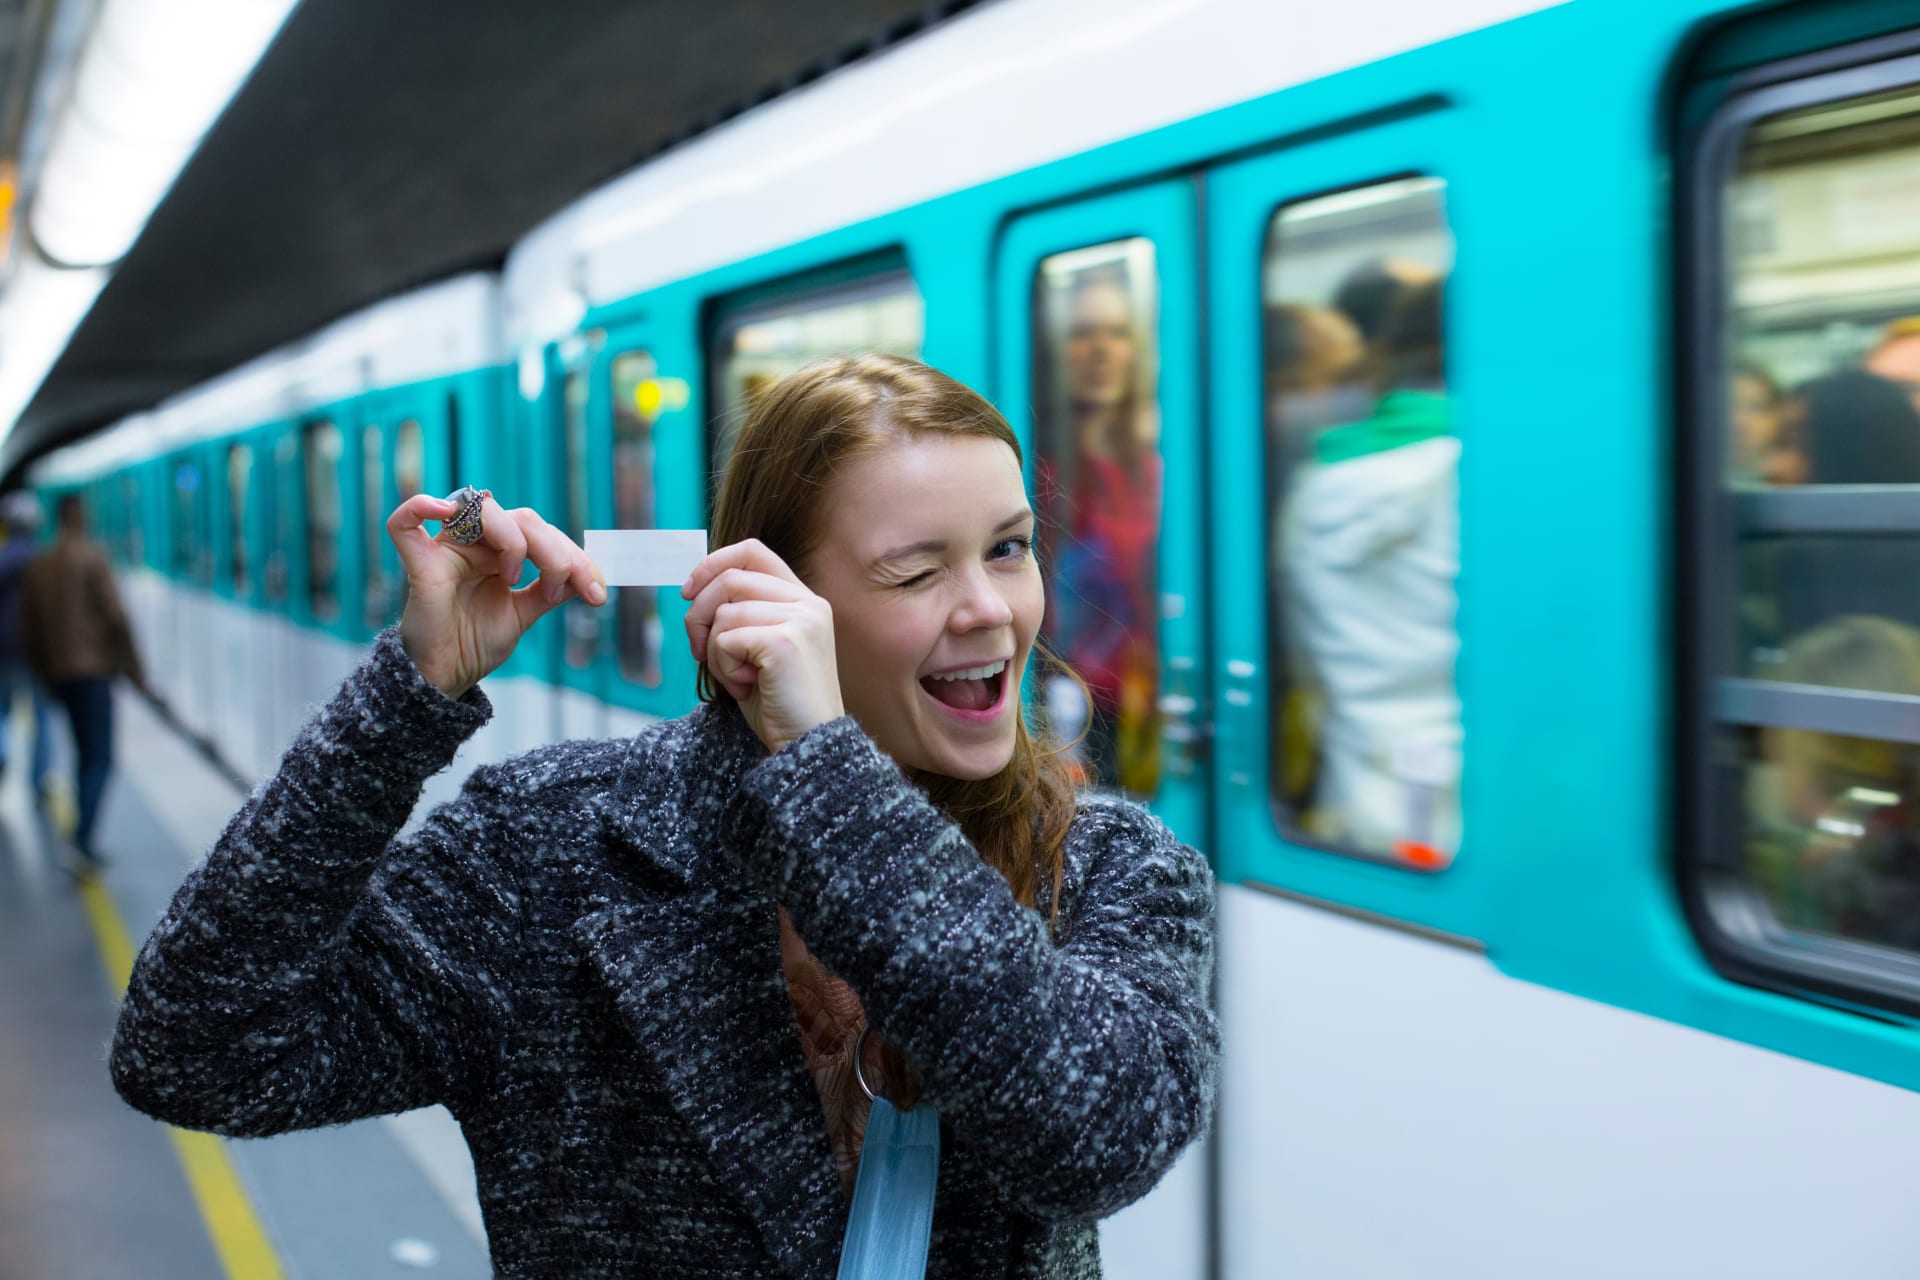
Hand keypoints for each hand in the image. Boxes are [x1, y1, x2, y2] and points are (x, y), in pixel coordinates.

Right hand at [391, 492, 605, 698]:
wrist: (446, 675)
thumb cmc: (476, 642)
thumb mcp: (524, 613)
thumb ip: (552, 590)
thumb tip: (589, 575)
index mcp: (500, 551)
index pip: (543, 532)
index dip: (575, 558)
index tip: (596, 593)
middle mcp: (475, 543)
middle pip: (522, 518)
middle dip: (554, 552)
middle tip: (561, 588)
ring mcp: (447, 550)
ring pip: (483, 511)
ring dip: (514, 541)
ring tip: (515, 580)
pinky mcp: (420, 565)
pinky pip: (405, 523)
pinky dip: (418, 506)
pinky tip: (441, 510)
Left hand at [682, 539, 842, 751]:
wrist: (807, 744)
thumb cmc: (779, 702)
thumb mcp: (757, 649)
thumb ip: (738, 614)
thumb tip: (693, 591)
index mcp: (804, 600)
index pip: (752, 552)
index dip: (712, 563)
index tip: (689, 592)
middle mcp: (808, 604)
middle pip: (729, 579)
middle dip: (699, 615)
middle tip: (700, 652)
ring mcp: (800, 620)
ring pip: (723, 613)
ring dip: (715, 652)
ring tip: (739, 679)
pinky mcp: (784, 641)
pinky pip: (724, 640)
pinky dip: (723, 669)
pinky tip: (747, 688)